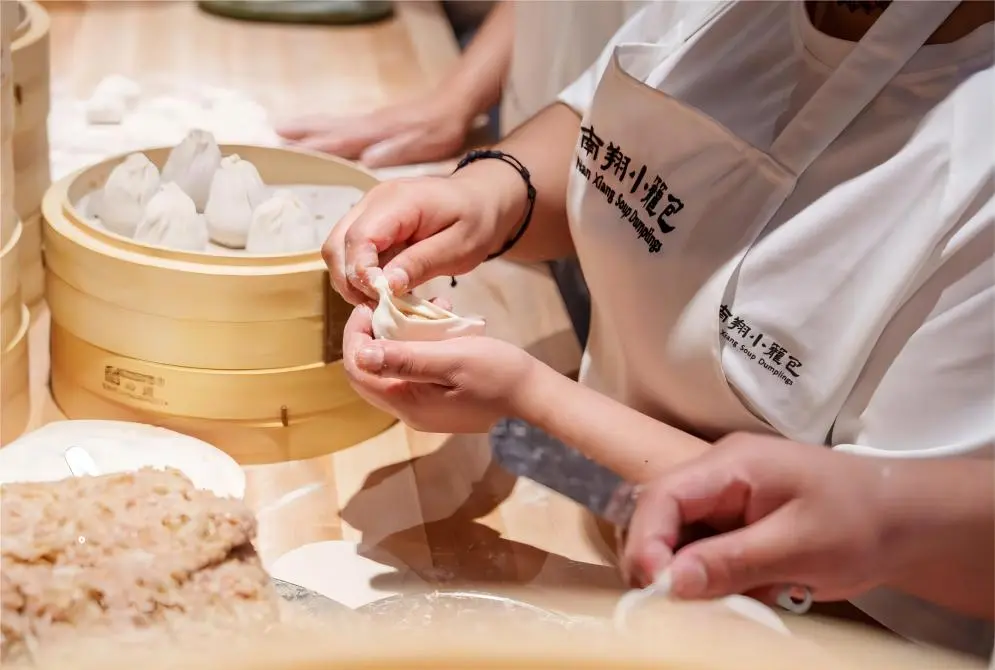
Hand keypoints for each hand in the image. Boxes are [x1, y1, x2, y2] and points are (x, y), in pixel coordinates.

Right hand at [277, 92, 474, 167]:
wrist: (453, 106)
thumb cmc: (440, 130)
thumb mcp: (423, 145)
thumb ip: (395, 151)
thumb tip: (368, 158)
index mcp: (376, 134)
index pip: (339, 140)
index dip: (314, 147)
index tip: (288, 149)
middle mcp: (368, 126)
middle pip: (327, 128)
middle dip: (301, 132)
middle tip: (273, 134)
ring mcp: (370, 123)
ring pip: (331, 124)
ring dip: (307, 127)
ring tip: (282, 129)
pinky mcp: (376, 124)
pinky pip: (342, 125)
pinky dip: (323, 127)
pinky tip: (319, 132)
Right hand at [322, 159, 526, 305]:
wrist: (480, 199)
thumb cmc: (476, 220)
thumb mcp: (460, 246)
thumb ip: (422, 263)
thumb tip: (386, 285)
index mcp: (398, 201)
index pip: (359, 238)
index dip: (363, 274)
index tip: (382, 299)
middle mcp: (373, 201)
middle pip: (336, 245)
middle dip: (351, 282)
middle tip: (379, 306)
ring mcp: (367, 211)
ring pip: (336, 250)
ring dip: (351, 281)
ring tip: (380, 301)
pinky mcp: (369, 224)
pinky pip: (349, 252)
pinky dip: (358, 275)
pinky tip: (383, 289)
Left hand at [342, 303, 540, 433]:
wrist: (535, 397)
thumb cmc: (498, 374)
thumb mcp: (452, 358)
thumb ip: (405, 358)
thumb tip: (361, 355)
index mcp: (408, 402)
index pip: (358, 370)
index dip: (356, 336)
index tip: (371, 306)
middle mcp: (409, 410)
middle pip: (371, 371)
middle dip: (375, 334)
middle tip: (391, 305)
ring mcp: (424, 407)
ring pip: (392, 368)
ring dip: (399, 337)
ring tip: (422, 311)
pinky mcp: (438, 400)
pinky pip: (414, 371)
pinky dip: (419, 346)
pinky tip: (440, 326)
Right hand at [621, 434, 893, 604]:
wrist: (906, 521)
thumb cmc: (860, 522)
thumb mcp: (799, 546)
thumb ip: (733, 560)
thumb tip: (671, 581)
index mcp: (731, 465)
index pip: (663, 494)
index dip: (648, 539)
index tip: (655, 587)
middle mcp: (718, 477)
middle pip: (660, 514)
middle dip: (655, 560)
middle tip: (667, 606)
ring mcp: (726, 500)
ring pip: (676, 537)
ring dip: (681, 574)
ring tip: (702, 606)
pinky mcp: (736, 525)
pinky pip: (702, 551)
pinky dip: (706, 579)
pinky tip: (729, 599)